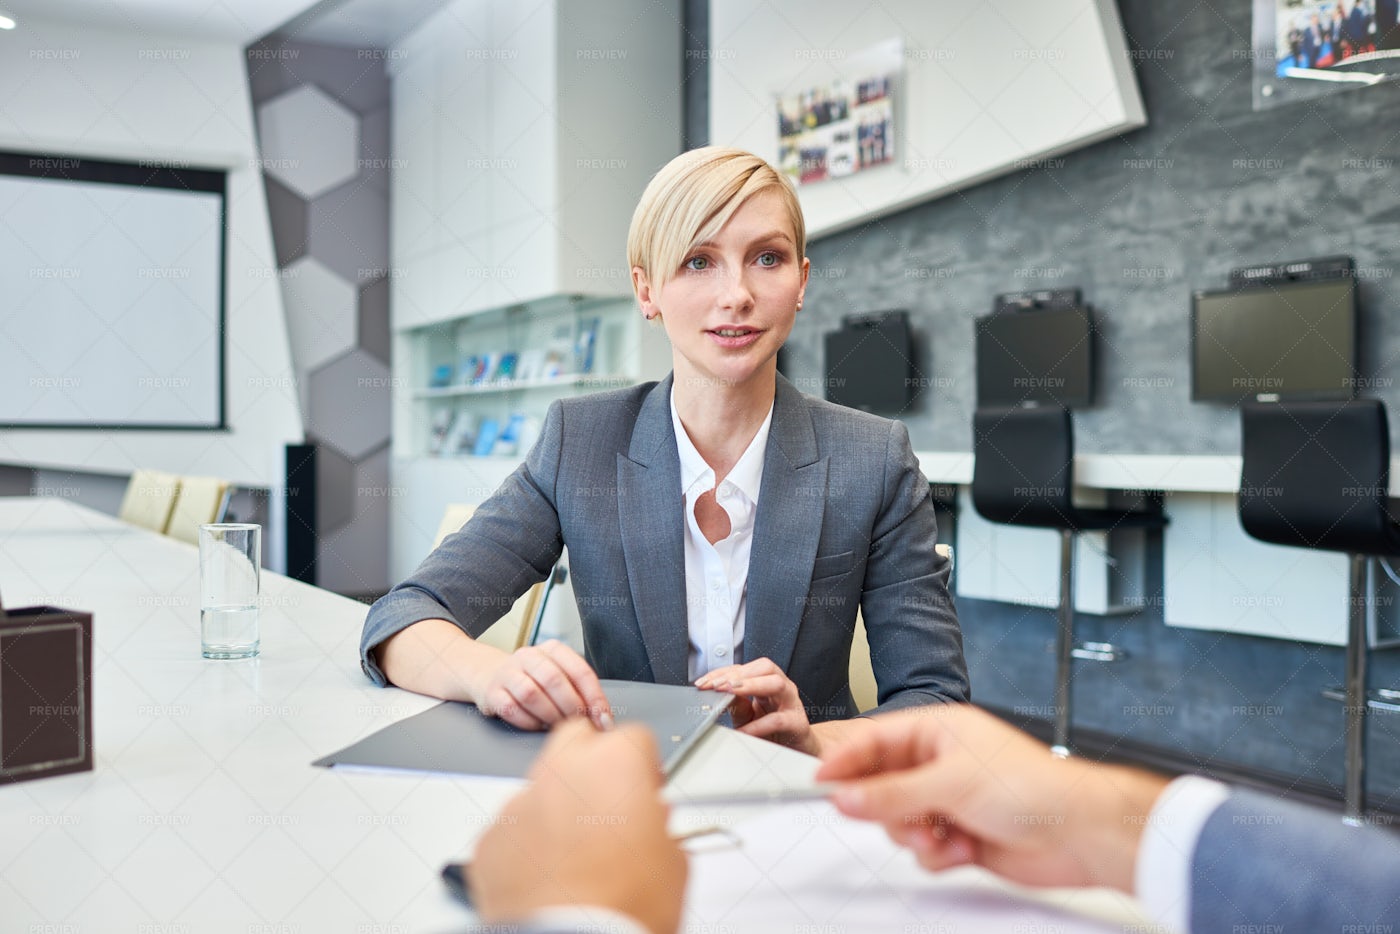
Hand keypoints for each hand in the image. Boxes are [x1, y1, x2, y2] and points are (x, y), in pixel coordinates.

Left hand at [470, 719, 686, 933]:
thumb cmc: (623, 907)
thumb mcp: (674, 863)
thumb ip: (661, 826)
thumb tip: (651, 825)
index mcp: (616, 764)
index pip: (634, 738)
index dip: (644, 766)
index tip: (647, 790)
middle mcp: (563, 772)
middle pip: (576, 739)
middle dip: (592, 762)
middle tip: (608, 802)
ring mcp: (520, 803)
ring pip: (540, 786)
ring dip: (558, 807)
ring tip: (576, 853)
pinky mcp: (491, 840)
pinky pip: (513, 829)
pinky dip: (529, 845)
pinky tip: (548, 877)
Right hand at [474, 639, 612, 730]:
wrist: (489, 675)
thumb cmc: (533, 680)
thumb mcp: (558, 675)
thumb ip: (579, 691)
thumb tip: (603, 719)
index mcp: (552, 649)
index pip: (580, 670)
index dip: (595, 698)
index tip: (603, 720)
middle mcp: (529, 656)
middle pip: (555, 680)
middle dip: (571, 707)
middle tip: (579, 726)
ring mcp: (508, 672)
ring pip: (531, 694)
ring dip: (549, 715)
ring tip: (558, 726)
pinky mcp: (492, 692)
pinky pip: (511, 709)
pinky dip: (528, 722)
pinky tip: (537, 726)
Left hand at [696, 657, 817, 754]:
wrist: (800, 751)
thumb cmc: (774, 731)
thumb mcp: (748, 717)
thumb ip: (736, 705)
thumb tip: (718, 694)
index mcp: (768, 682)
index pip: (745, 668)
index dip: (722, 673)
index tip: (703, 683)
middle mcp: (782, 687)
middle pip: (765, 667)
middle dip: (738, 674)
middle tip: (716, 685)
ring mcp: (792, 703)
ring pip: (776, 683)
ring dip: (751, 685)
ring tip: (731, 692)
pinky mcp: (798, 723)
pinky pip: (778, 720)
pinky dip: (758, 725)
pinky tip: (743, 731)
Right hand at [815, 704, 1169, 891]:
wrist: (1079, 834)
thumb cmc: (1034, 788)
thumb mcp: (951, 783)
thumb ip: (892, 794)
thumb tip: (846, 796)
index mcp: (937, 731)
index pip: (874, 740)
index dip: (845, 761)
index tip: (820, 782)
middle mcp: (940, 763)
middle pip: (881, 786)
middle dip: (890, 810)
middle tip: (901, 819)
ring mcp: (948, 800)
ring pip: (899, 822)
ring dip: (917, 836)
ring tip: (943, 836)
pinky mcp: (959, 834)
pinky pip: (923, 849)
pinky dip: (938, 854)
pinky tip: (964, 848)